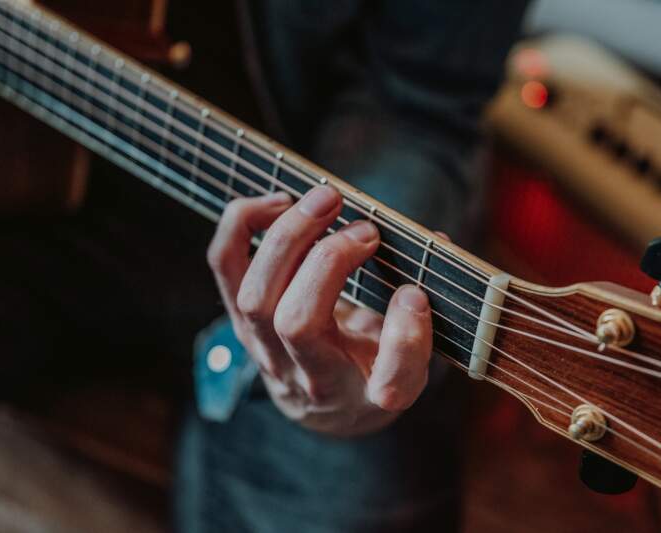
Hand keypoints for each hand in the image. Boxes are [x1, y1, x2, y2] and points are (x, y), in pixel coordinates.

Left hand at [207, 186, 433, 435]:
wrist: (319, 402)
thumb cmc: (369, 369)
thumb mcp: (410, 358)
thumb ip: (426, 311)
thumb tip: (435, 242)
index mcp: (363, 392)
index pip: (387, 382)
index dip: (405, 339)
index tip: (417, 295)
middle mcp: (305, 377)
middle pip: (296, 324)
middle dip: (329, 262)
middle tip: (369, 229)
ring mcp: (262, 348)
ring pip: (254, 296)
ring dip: (289, 237)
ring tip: (327, 200)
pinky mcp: (238, 316)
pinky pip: (225, 265)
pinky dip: (245, 224)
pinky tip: (281, 202)